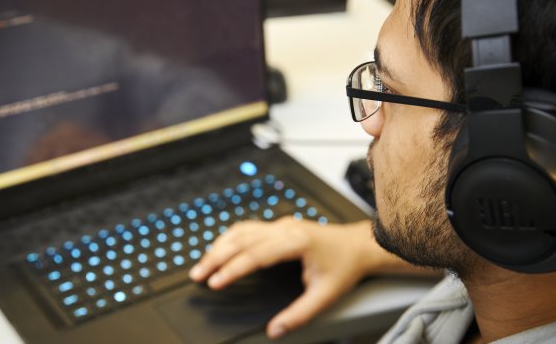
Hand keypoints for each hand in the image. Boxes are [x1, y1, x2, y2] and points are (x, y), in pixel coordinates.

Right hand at [189, 217, 379, 339]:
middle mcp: (284, 229)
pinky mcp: (278, 225)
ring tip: (202, 264)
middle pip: (241, 239)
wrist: (357, 245)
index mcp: (295, 242)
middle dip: (216, 257)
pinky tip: (219, 248)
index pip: (255, 255)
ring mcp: (280, 224)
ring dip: (219, 246)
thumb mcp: (325, 296)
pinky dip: (229, 238)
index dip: (232, 269)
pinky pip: (247, 228)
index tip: (215, 282)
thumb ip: (299, 314)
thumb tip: (275, 330)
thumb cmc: (344, 267)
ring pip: (241, 230)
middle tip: (198, 275)